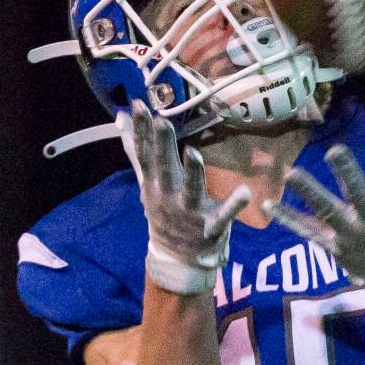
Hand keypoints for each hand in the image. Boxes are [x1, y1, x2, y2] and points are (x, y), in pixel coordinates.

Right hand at [132, 100, 250, 293]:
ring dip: (192, 172)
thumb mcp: (147, 182)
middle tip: (162, 121)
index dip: (141, 130)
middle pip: (164, 167)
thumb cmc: (165, 212)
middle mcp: (168, 196)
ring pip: (190, 190)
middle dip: (163, 145)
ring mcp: (189, 212)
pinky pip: (224, 215)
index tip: (139, 106)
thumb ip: (136, 151)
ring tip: (193, 152)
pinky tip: (246, 192)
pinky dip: (234, 205)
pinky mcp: (211, 226)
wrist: (176, 257)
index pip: (145, 153)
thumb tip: (119, 119)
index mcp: (154, 183)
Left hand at [265, 127, 364, 335]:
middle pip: (359, 195)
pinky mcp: (335, 247)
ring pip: (328, 212)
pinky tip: (268, 205)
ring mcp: (352, 235)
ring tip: (291, 174)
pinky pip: (307, 233)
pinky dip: (288, 220)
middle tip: (335, 150)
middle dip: (348, 174)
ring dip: (309, 193)